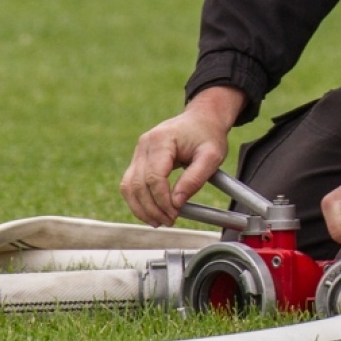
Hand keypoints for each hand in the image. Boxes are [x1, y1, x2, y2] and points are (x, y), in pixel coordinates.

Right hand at [120, 86, 244, 226]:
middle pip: (138, 184)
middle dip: (152, 208)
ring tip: (158, 221)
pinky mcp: (139, 159)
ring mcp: (139, 151)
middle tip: (169, 221)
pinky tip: (151, 212)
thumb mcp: (212, 156)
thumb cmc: (208, 135)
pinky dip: (137, 200)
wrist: (202, 118)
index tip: (175, 213)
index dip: (162, 200)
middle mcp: (144, 144)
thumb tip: (177, 203)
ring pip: (129, 186)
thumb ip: (195, 179)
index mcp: (161, 140)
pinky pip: (131, 183)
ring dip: (141, 208)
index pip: (154, 177)